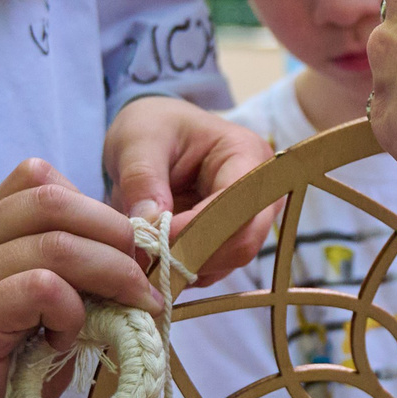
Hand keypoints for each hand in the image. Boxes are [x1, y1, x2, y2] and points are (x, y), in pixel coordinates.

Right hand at [0, 158, 163, 397]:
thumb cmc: (0, 376)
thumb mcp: (46, 313)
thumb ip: (78, 276)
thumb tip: (142, 257)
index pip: (41, 179)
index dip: (96, 206)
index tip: (131, 249)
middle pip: (53, 199)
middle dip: (115, 235)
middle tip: (143, 280)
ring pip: (55, 243)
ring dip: (108, 275)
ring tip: (122, 313)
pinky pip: (40, 288)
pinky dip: (71, 312)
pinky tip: (65, 342)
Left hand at [104, 96, 276, 281]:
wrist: (152, 133)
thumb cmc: (152, 126)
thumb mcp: (138, 142)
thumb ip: (142, 179)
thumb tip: (149, 224)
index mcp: (245, 154)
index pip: (240, 204)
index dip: (201, 228)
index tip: (154, 236)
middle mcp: (258, 192)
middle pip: (244, 241)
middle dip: (194, 255)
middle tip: (147, 256)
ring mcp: (246, 220)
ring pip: (227, 261)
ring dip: (185, 266)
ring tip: (143, 255)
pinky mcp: (227, 240)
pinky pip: (211, 269)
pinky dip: (181, 271)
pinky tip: (153, 258)